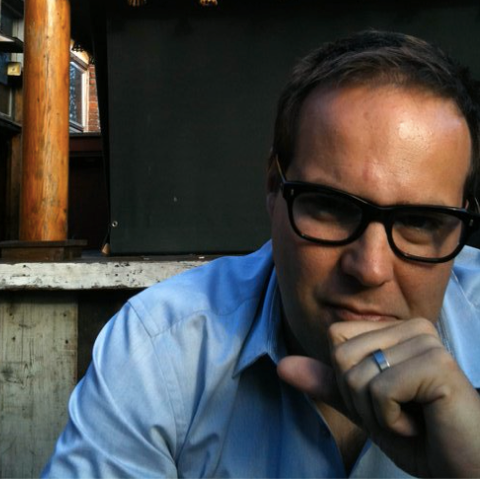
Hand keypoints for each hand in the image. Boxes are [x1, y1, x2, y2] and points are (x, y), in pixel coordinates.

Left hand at [277, 318, 479, 476]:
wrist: (463, 468)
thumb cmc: (418, 437)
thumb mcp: (363, 407)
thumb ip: (327, 383)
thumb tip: (282, 365)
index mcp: (396, 330)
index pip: (336, 338)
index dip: (347, 380)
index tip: (383, 399)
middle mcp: (413, 327)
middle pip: (342, 356)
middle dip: (360, 399)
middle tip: (400, 412)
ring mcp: (426, 342)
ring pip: (356, 375)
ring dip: (376, 413)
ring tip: (413, 418)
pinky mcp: (437, 365)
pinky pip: (379, 391)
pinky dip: (392, 421)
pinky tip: (423, 425)